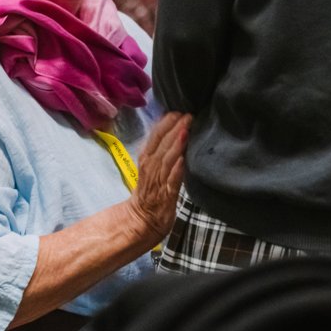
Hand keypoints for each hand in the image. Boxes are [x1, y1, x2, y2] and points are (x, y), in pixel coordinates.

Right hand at [127, 111, 190, 245]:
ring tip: (186, 130)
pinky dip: (176, 170)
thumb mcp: (152, 164)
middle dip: (175, 128)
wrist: (142, 219)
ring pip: (166, 159)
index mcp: (146, 156)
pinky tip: (182, 160)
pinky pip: (171, 182)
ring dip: (176, 144)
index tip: (179, 110)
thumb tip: (175, 127)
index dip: (166, 122)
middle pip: (161, 144)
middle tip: (188, 115)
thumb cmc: (150, 189)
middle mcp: (150, 166)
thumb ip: (161, 147)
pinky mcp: (166, 196)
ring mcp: (158, 181)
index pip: (155, 135)